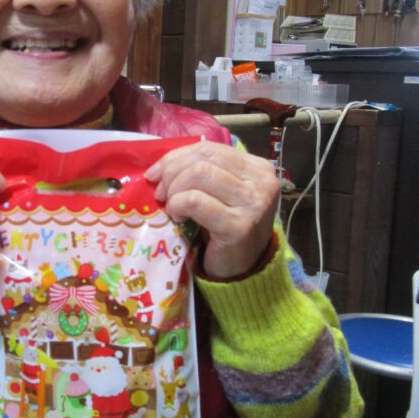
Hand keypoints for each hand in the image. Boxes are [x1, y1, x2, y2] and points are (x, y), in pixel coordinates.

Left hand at [145, 142, 278, 279]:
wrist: (242, 269)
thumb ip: (200, 171)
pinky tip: (179, 217)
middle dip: (172, 173)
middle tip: (161, 193)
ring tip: (173, 207)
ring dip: (175, 191)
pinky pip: (196, 201)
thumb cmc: (224, 227)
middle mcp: (262, 182)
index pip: (210, 148)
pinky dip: (179, 205)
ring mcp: (253, 203)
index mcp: (258, 167)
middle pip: (203, 160)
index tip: (155, 173)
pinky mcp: (240, 226)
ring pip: (199, 175)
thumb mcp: (218, 192)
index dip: (177, 157)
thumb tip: (158, 165)